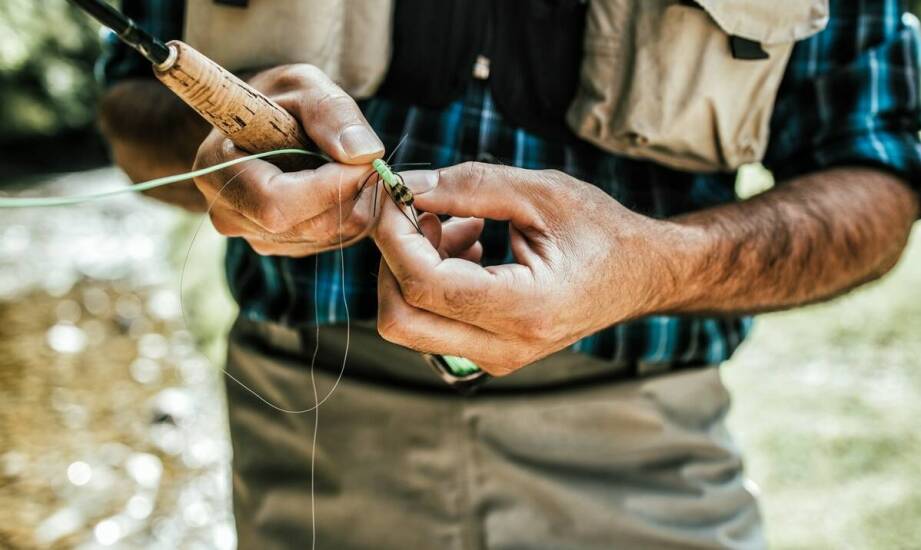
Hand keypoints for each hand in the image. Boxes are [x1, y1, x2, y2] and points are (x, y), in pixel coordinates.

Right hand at [193, 64, 387, 255]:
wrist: (265, 119)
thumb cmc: (281, 97)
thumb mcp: (305, 85)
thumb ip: (333, 113)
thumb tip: (364, 154)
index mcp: (215, 169)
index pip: (276, 203)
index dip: (329, 186)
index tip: (365, 159)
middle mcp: (229, 214)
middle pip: (309, 224)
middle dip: (349, 191)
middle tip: (362, 156)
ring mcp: (255, 236)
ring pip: (328, 234)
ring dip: (355, 201)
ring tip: (346, 163)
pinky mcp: (282, 246)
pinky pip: (335, 239)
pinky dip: (352, 211)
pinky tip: (341, 182)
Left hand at [373, 163, 680, 374]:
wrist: (642, 275)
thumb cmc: (602, 230)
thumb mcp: (541, 192)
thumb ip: (469, 186)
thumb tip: (406, 185)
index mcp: (526, 308)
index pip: (423, 284)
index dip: (393, 235)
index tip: (394, 194)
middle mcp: (507, 347)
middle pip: (400, 319)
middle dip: (393, 259)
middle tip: (421, 212)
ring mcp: (497, 358)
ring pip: (410, 324)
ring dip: (414, 268)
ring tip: (462, 225)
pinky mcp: (491, 354)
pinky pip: (433, 325)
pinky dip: (431, 282)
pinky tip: (469, 247)